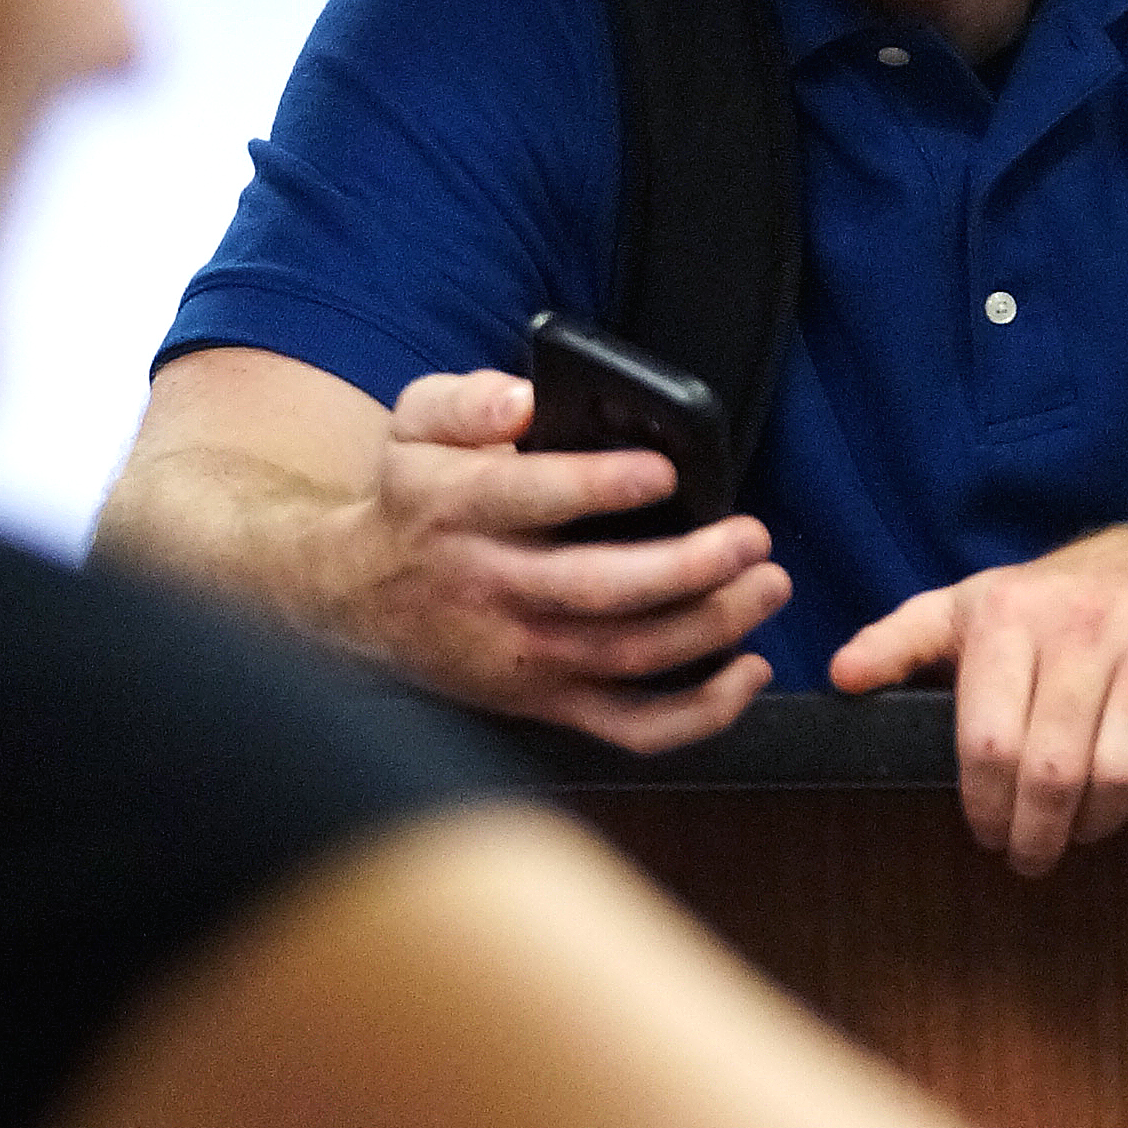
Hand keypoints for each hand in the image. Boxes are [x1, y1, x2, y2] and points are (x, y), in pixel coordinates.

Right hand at [333, 370, 792, 752]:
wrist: (359, 601)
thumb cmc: (412, 502)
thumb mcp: (414, 430)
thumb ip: (466, 402)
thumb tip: (523, 401)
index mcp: (459, 511)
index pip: (532, 499)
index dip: (600, 487)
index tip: (663, 469)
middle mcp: (493, 588)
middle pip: (599, 589)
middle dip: (688, 567)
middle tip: (751, 537)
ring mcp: (524, 657)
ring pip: (627, 656)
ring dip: (711, 627)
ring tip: (768, 585)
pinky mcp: (547, 703)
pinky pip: (632, 727)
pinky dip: (700, 714)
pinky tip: (749, 672)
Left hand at [831, 523, 1127, 874]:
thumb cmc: (1055, 600)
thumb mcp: (969, 607)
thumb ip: (900, 642)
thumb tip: (841, 679)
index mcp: (1010, 612)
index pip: (987, 743)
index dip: (985, 808)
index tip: (989, 837)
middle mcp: (1084, 618)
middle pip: (1054, 769)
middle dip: (1039, 833)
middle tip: (1034, 855)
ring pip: (1125, 772)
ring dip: (1102, 823)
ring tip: (1088, 828)